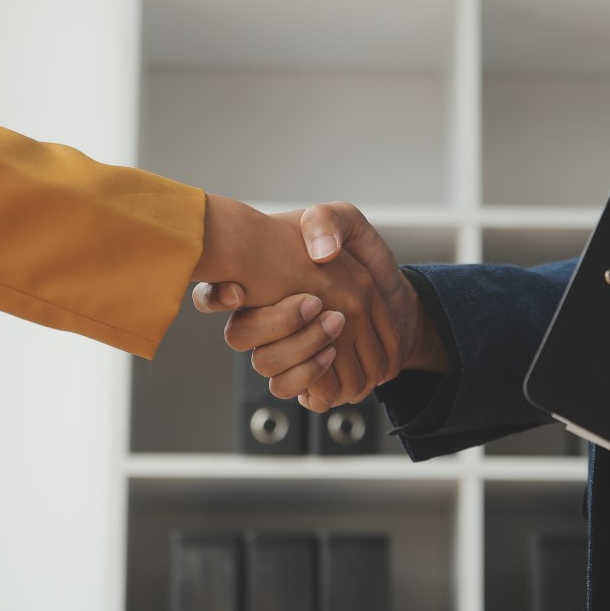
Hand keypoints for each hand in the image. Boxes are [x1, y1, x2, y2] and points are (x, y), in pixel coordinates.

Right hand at [194, 201, 446, 409]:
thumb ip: (326, 220)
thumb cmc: (364, 260)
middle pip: (239, 336)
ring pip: (266, 366)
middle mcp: (262, 319)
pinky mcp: (303, 377)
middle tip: (316, 304)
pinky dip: (311, 378)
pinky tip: (332, 356)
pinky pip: (289, 389)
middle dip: (280, 322)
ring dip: (300, 349)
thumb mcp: (348, 222)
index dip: (214, 296)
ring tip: (334, 330)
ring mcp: (281, 350)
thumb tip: (319, 252)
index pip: (213, 294)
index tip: (239, 291)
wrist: (396, 301)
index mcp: (261, 282)